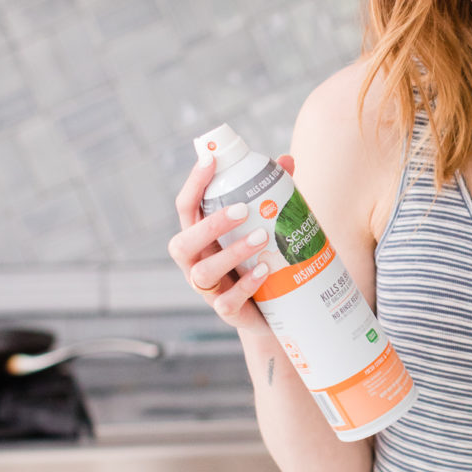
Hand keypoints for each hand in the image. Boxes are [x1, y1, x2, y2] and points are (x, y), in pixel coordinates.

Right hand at [168, 152, 295, 333]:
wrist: (271, 312)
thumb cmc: (258, 259)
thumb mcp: (261, 226)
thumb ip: (270, 195)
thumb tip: (287, 160)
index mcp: (199, 237)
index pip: (186, 207)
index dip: (194, 183)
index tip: (211, 159)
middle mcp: (196, 262)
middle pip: (184, 243)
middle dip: (210, 225)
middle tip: (243, 209)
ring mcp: (208, 289)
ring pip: (204, 273)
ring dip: (232, 253)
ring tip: (262, 237)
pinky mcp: (226, 311)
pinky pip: (227, 302)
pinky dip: (245, 286)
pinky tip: (264, 270)